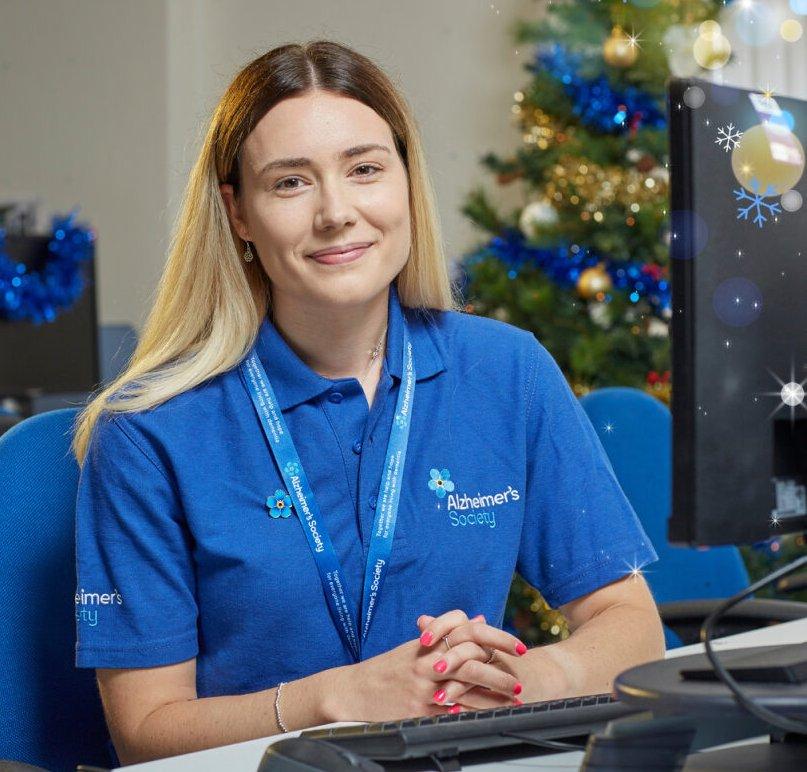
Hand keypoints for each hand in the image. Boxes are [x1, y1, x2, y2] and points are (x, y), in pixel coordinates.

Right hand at [328, 610, 524, 722]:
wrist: (352, 691)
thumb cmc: (385, 670)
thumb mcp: (416, 647)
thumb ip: (449, 633)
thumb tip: (479, 618)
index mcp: (428, 643)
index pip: (469, 631)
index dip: (496, 638)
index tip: (518, 645)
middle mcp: (427, 661)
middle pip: (471, 658)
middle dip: (499, 669)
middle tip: (519, 678)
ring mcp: (422, 686)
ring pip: (464, 684)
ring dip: (492, 692)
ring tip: (512, 698)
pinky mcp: (417, 709)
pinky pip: (449, 711)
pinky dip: (469, 711)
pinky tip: (486, 716)